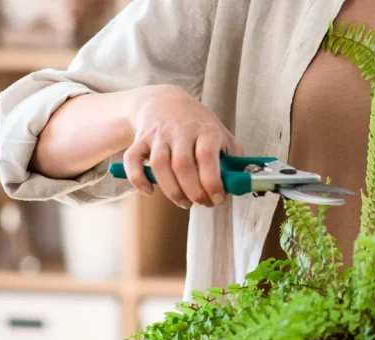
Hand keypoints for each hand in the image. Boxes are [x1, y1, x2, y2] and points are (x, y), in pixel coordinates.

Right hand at [124, 85, 241, 208]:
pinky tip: (149, 191)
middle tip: (201, 203)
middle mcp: (181, 131)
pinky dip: (138, 178)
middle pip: (182, 165)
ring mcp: (159, 135)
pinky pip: (133, 159)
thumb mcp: (221, 134)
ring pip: (160, 165)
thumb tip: (241, 185)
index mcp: (206, 130)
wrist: (164, 102)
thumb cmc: (198, 125)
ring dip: (171, 190)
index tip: (218, 199)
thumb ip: (233, 158)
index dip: (212, 182)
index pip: (207, 156)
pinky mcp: (140, 139)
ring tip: (183, 202)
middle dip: (193, 191)